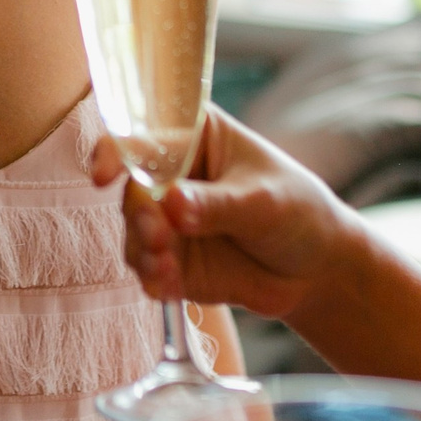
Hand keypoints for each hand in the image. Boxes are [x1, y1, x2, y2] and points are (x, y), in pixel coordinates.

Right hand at [93, 106, 356, 321]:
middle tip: (159, 236)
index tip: (102, 176)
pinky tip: (168, 285)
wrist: (318, 270)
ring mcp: (168, 222)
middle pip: (131, 189)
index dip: (114, 151)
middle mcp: (171, 177)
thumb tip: (173, 204)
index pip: (141, 135)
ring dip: (142, 250)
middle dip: (139, 215)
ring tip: (166, 267)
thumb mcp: (263, 201)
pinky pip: (146, 269)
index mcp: (192, 137)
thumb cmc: (297, 211)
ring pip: (133, 233)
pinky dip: (152, 277)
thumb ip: (218, 204)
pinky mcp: (171, 262)